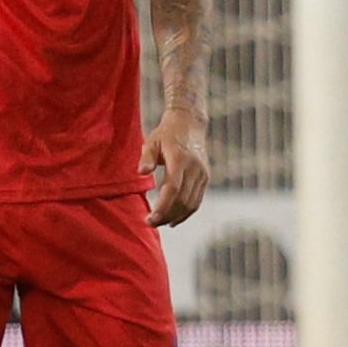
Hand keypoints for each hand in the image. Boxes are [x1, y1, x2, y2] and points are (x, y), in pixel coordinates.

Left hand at [144, 107, 213, 226]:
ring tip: (159, 223)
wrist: (190, 123)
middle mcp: (195, 168)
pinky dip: (186, 213)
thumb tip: (142, 173)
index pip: (173, 189)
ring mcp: (203, 174)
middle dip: (166, 216)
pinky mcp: (206, 178)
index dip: (163, 207)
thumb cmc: (166, 134)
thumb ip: (146, 157)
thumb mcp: (152, 141)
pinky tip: (173, 220)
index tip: (150, 219)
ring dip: (176, 216)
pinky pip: (197, 201)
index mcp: (180, 159)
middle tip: (150, 223)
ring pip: (191, 203)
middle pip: (183, 200)